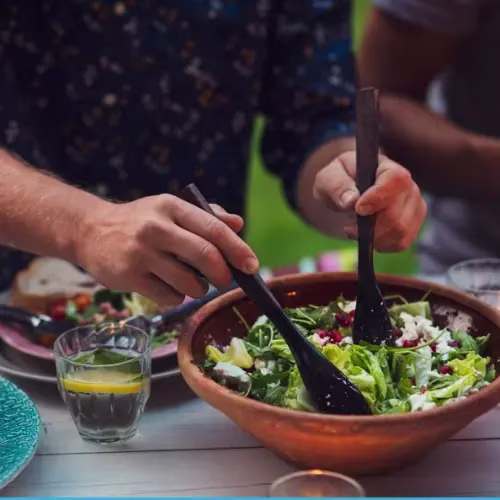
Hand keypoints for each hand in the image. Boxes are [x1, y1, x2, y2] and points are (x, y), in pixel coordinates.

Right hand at [75, 195, 258, 305]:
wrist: (90, 231)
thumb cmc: (140, 221)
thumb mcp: (170, 210)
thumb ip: (206, 216)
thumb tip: (238, 224)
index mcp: (171, 207)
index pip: (213, 228)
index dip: (237, 249)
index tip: (252, 266)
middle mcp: (156, 228)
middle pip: (205, 256)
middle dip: (222, 275)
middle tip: (224, 281)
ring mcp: (140, 253)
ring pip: (189, 283)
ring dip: (197, 289)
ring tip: (188, 281)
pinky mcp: (128, 277)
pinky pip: (168, 297)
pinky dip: (175, 297)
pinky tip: (164, 285)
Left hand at [313, 151, 426, 251]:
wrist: (348, 194)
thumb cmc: (339, 182)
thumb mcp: (329, 178)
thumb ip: (337, 186)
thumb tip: (351, 201)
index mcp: (387, 167)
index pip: (396, 180)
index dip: (378, 198)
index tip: (358, 209)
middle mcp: (408, 185)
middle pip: (396, 214)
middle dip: (369, 227)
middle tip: (349, 228)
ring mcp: (415, 205)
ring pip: (400, 232)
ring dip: (374, 238)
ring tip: (357, 231)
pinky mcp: (413, 224)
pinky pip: (401, 242)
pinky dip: (382, 245)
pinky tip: (370, 237)